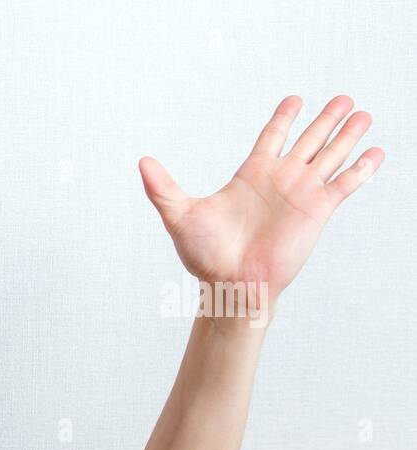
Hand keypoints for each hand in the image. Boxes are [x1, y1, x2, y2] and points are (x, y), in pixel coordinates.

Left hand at [138, 95, 382, 306]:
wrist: (231, 285)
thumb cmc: (205, 257)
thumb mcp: (180, 215)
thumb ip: (163, 188)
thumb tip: (141, 162)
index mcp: (251, 175)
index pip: (271, 137)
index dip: (284, 118)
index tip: (295, 99)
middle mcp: (280, 180)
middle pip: (309, 139)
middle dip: (326, 119)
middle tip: (342, 97)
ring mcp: (301, 194)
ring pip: (330, 155)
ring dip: (347, 135)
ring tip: (363, 113)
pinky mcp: (318, 211)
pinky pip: (345, 184)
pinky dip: (361, 168)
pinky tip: (375, 152)